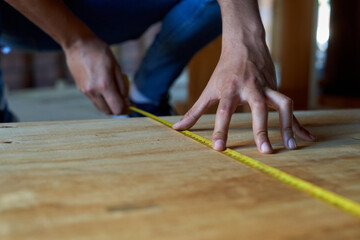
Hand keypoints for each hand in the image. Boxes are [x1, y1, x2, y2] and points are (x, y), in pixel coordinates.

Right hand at [64, 38, 128, 114]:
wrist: (77, 44)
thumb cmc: (99, 51)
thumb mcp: (116, 66)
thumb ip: (122, 86)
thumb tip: (127, 101)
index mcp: (104, 85)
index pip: (117, 108)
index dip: (126, 110)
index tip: (131, 107)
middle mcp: (93, 91)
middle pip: (108, 111)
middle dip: (118, 109)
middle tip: (125, 103)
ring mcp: (85, 91)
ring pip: (100, 107)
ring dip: (110, 105)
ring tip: (116, 95)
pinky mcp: (81, 89)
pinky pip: (94, 100)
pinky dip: (102, 100)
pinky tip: (105, 90)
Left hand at [173, 38, 314, 152]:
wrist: (244, 45)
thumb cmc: (224, 71)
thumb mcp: (208, 90)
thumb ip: (194, 112)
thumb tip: (177, 129)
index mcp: (230, 89)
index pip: (224, 111)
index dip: (220, 129)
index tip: (218, 148)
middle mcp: (250, 88)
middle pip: (258, 107)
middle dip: (262, 129)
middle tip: (265, 151)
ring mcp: (266, 87)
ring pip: (283, 103)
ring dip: (288, 125)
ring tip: (290, 146)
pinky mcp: (277, 89)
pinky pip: (291, 107)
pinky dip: (298, 123)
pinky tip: (306, 136)